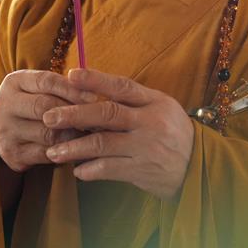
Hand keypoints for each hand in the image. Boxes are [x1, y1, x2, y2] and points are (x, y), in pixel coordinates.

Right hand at [0, 70, 95, 172]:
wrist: (8, 129)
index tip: (95, 98)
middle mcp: (4, 105)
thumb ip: (64, 87)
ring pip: (47, 133)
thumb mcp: (42, 88)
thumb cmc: (35, 102)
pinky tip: (77, 149)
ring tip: (91, 134)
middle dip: (73, 113)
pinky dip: (64, 152)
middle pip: (44, 106)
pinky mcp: (12, 154)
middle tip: (96, 119)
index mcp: (14, 82)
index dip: (72, 90)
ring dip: (72, 135)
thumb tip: (95, 96)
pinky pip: (45, 154)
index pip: (47, 81)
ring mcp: (6, 131)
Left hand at [43, 68, 195, 199]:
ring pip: (103, 144)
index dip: (95, 80)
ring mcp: (146, 147)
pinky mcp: (142, 171)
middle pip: (107, 114)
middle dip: (74, 115)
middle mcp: (150, 122)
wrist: (199, 166)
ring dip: (74, 148)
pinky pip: (109, 169)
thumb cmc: (172, 132)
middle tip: (49, 117)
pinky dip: (90, 170)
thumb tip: (91, 91)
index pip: (122, 86)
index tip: (71, 75)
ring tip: (54, 152)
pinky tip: (77, 171)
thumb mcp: (161, 107)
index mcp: (154, 101)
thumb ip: (132, 100)